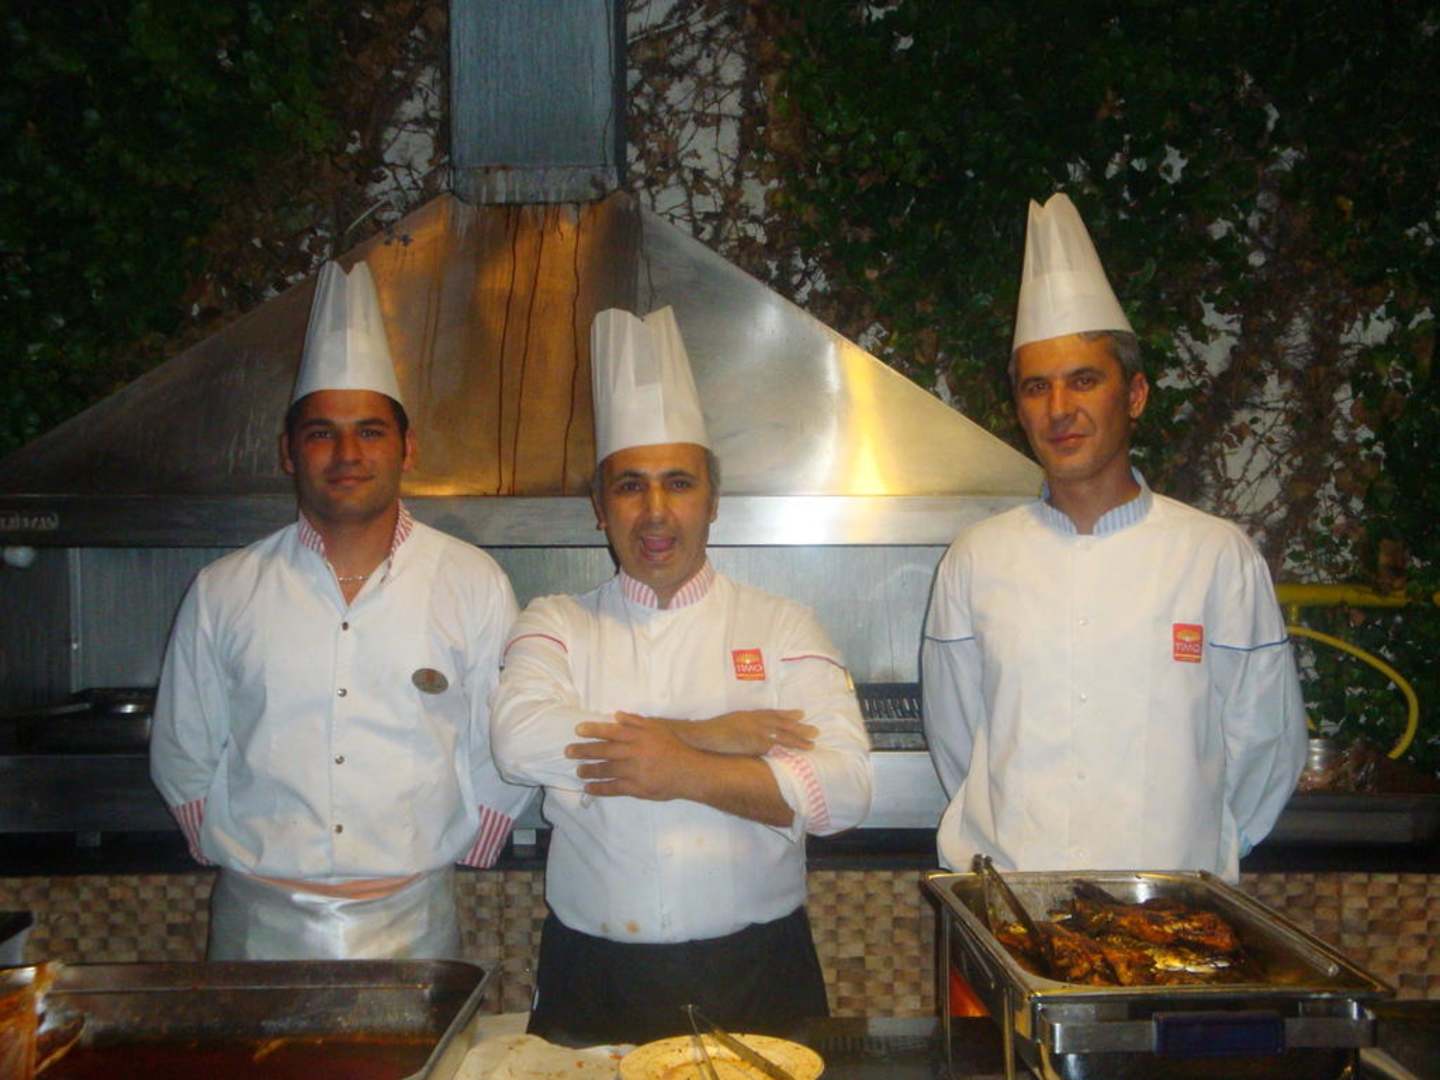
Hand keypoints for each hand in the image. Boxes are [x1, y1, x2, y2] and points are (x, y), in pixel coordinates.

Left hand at [566, 712, 707, 800]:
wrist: (689, 771)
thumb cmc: (673, 747)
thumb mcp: (657, 728)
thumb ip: (636, 721)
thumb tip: (616, 716)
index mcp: (638, 736)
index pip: (611, 731)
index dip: (593, 730)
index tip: (578, 730)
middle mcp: (634, 752)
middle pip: (604, 750)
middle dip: (584, 750)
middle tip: (568, 751)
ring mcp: (634, 771)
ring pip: (606, 770)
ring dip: (589, 770)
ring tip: (578, 770)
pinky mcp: (636, 788)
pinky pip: (614, 788)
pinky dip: (599, 788)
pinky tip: (588, 787)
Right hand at [678, 709, 816, 755]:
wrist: (701, 736)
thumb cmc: (711, 732)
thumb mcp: (729, 724)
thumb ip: (741, 727)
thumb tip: (747, 733)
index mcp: (748, 715)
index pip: (771, 714)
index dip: (787, 715)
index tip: (801, 714)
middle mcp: (754, 720)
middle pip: (781, 723)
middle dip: (799, 726)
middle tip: (815, 730)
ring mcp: (754, 731)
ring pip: (781, 734)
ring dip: (798, 738)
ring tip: (812, 743)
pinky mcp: (753, 743)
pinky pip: (774, 746)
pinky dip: (787, 748)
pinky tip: (797, 752)